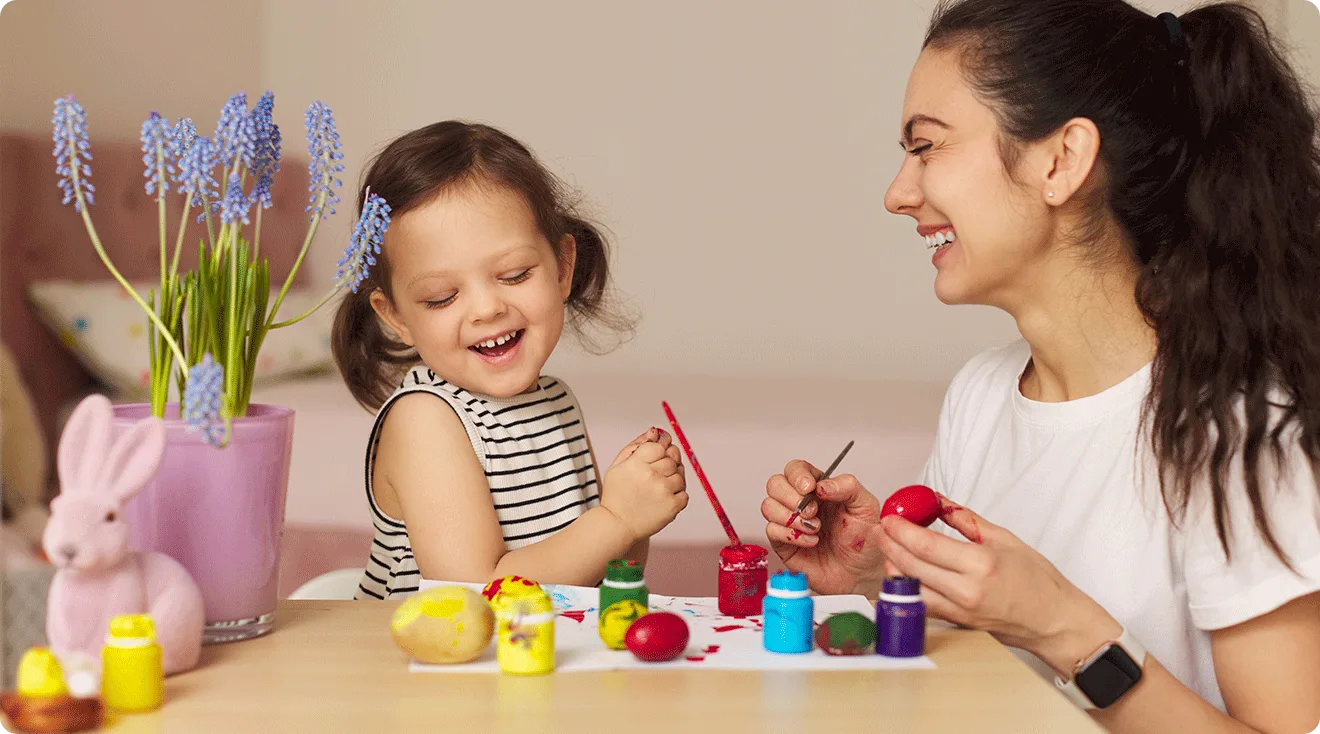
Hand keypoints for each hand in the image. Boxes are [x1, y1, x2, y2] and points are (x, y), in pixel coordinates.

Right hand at [602, 429, 687, 540]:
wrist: (617, 524)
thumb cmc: (617, 495)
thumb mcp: (618, 465)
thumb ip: (636, 445)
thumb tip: (655, 432)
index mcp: (637, 463)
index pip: (660, 446)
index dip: (660, 450)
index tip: (655, 458)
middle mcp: (651, 475)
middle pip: (672, 459)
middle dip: (667, 464)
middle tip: (655, 475)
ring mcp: (664, 491)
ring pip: (680, 476)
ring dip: (672, 480)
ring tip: (658, 488)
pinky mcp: (672, 506)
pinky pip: (684, 494)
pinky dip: (676, 496)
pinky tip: (662, 499)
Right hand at [762, 460, 886, 595]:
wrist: (859, 574)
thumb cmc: (863, 540)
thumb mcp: (866, 507)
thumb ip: (848, 487)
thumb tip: (822, 485)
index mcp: (818, 488)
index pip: (795, 469)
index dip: (797, 475)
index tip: (809, 488)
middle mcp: (800, 502)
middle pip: (775, 484)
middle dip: (791, 497)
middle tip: (813, 512)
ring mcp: (789, 522)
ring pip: (768, 506)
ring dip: (791, 518)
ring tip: (815, 528)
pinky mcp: (783, 542)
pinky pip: (771, 531)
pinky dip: (792, 536)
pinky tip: (811, 542)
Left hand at [873, 494, 1119, 674]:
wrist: (1053, 620)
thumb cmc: (1037, 580)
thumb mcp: (1003, 538)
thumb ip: (965, 519)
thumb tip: (937, 501)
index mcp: (980, 564)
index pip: (926, 545)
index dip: (901, 530)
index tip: (890, 518)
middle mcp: (966, 591)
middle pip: (911, 566)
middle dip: (890, 545)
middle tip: (881, 530)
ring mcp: (959, 611)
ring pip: (911, 589)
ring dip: (894, 568)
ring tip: (890, 549)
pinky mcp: (957, 623)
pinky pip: (922, 604)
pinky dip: (908, 587)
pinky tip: (904, 573)